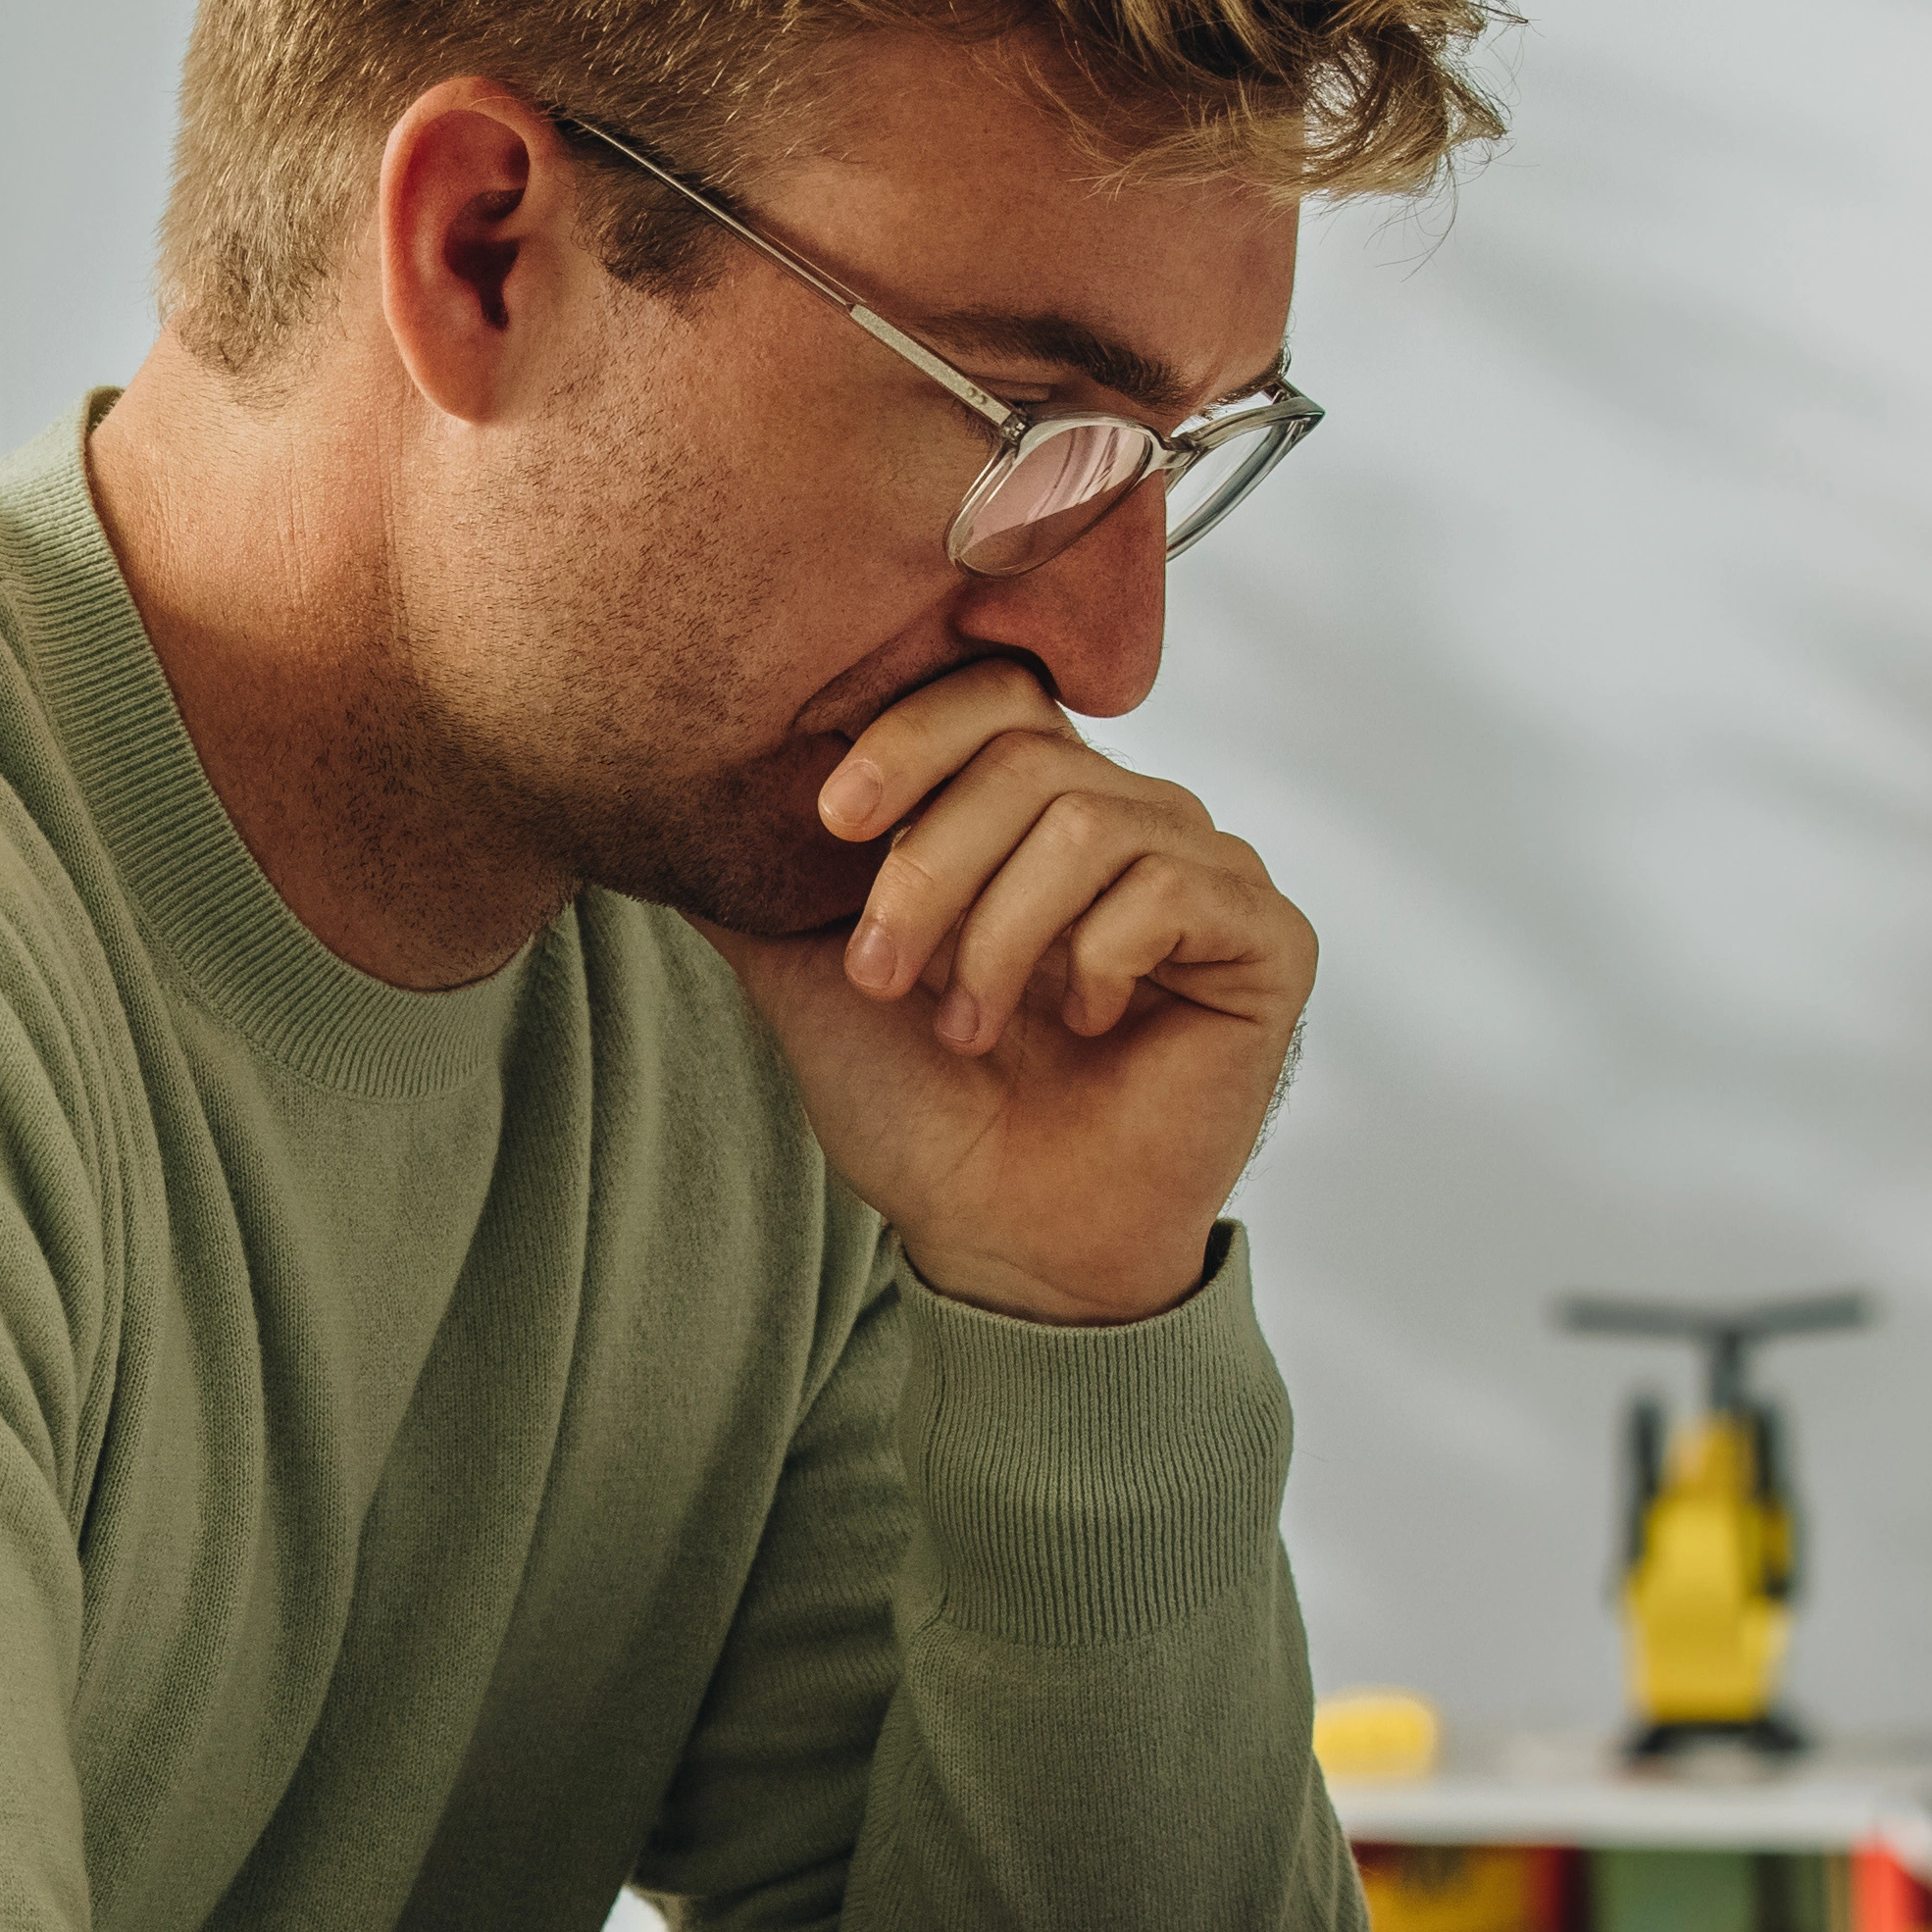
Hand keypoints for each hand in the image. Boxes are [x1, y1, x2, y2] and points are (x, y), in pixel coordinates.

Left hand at [695, 661, 1311, 1326]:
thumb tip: (666, 783)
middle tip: (883, 973)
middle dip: (929, 867)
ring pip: (1092, 821)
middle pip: (1029, 756)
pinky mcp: (1265, 937)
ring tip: (965, 1026)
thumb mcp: (810, 970)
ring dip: (998, 934)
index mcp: (1031, 809)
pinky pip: (1174, 886)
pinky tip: (1079, 1023)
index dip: (910, 736)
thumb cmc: (922, 1109)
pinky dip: (1096, 958)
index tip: (832, 822)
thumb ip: (760, 872)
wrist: (997, 1236)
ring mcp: (1204, 872)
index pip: (991, 695)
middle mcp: (1126, 819)